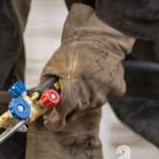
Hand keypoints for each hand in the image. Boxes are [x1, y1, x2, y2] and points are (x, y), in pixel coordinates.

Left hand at [41, 4, 134, 128]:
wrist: (99, 38)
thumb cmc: (73, 51)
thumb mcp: (52, 68)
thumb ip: (46, 89)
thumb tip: (42, 104)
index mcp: (71, 94)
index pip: (59, 121)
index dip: (53, 120)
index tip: (51, 117)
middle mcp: (89, 98)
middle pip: (75, 113)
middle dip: (69, 105)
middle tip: (68, 89)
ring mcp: (105, 95)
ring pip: (90, 105)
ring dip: (85, 97)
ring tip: (83, 77)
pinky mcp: (117, 90)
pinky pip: (104, 97)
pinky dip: (100, 89)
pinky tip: (97, 76)